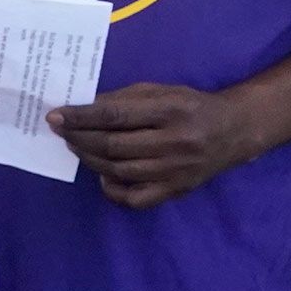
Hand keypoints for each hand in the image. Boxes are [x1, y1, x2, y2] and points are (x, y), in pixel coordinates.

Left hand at [48, 83, 261, 209]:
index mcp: (171, 110)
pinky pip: (136, 199)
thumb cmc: (191, 106)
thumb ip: (123, 99)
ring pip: (119, 171)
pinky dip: (113, 190)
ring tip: (76, 147)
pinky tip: (103, 175)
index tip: (55, 116)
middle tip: (62, 132)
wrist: (235, 130)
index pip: (114, 115)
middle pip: (113, 145)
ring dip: (89, 159)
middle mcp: (175, 142)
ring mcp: (177, 170)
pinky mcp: (178, 189)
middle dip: (79, 139)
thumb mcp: (161, 92)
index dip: (80, 118)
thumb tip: (82, 109)